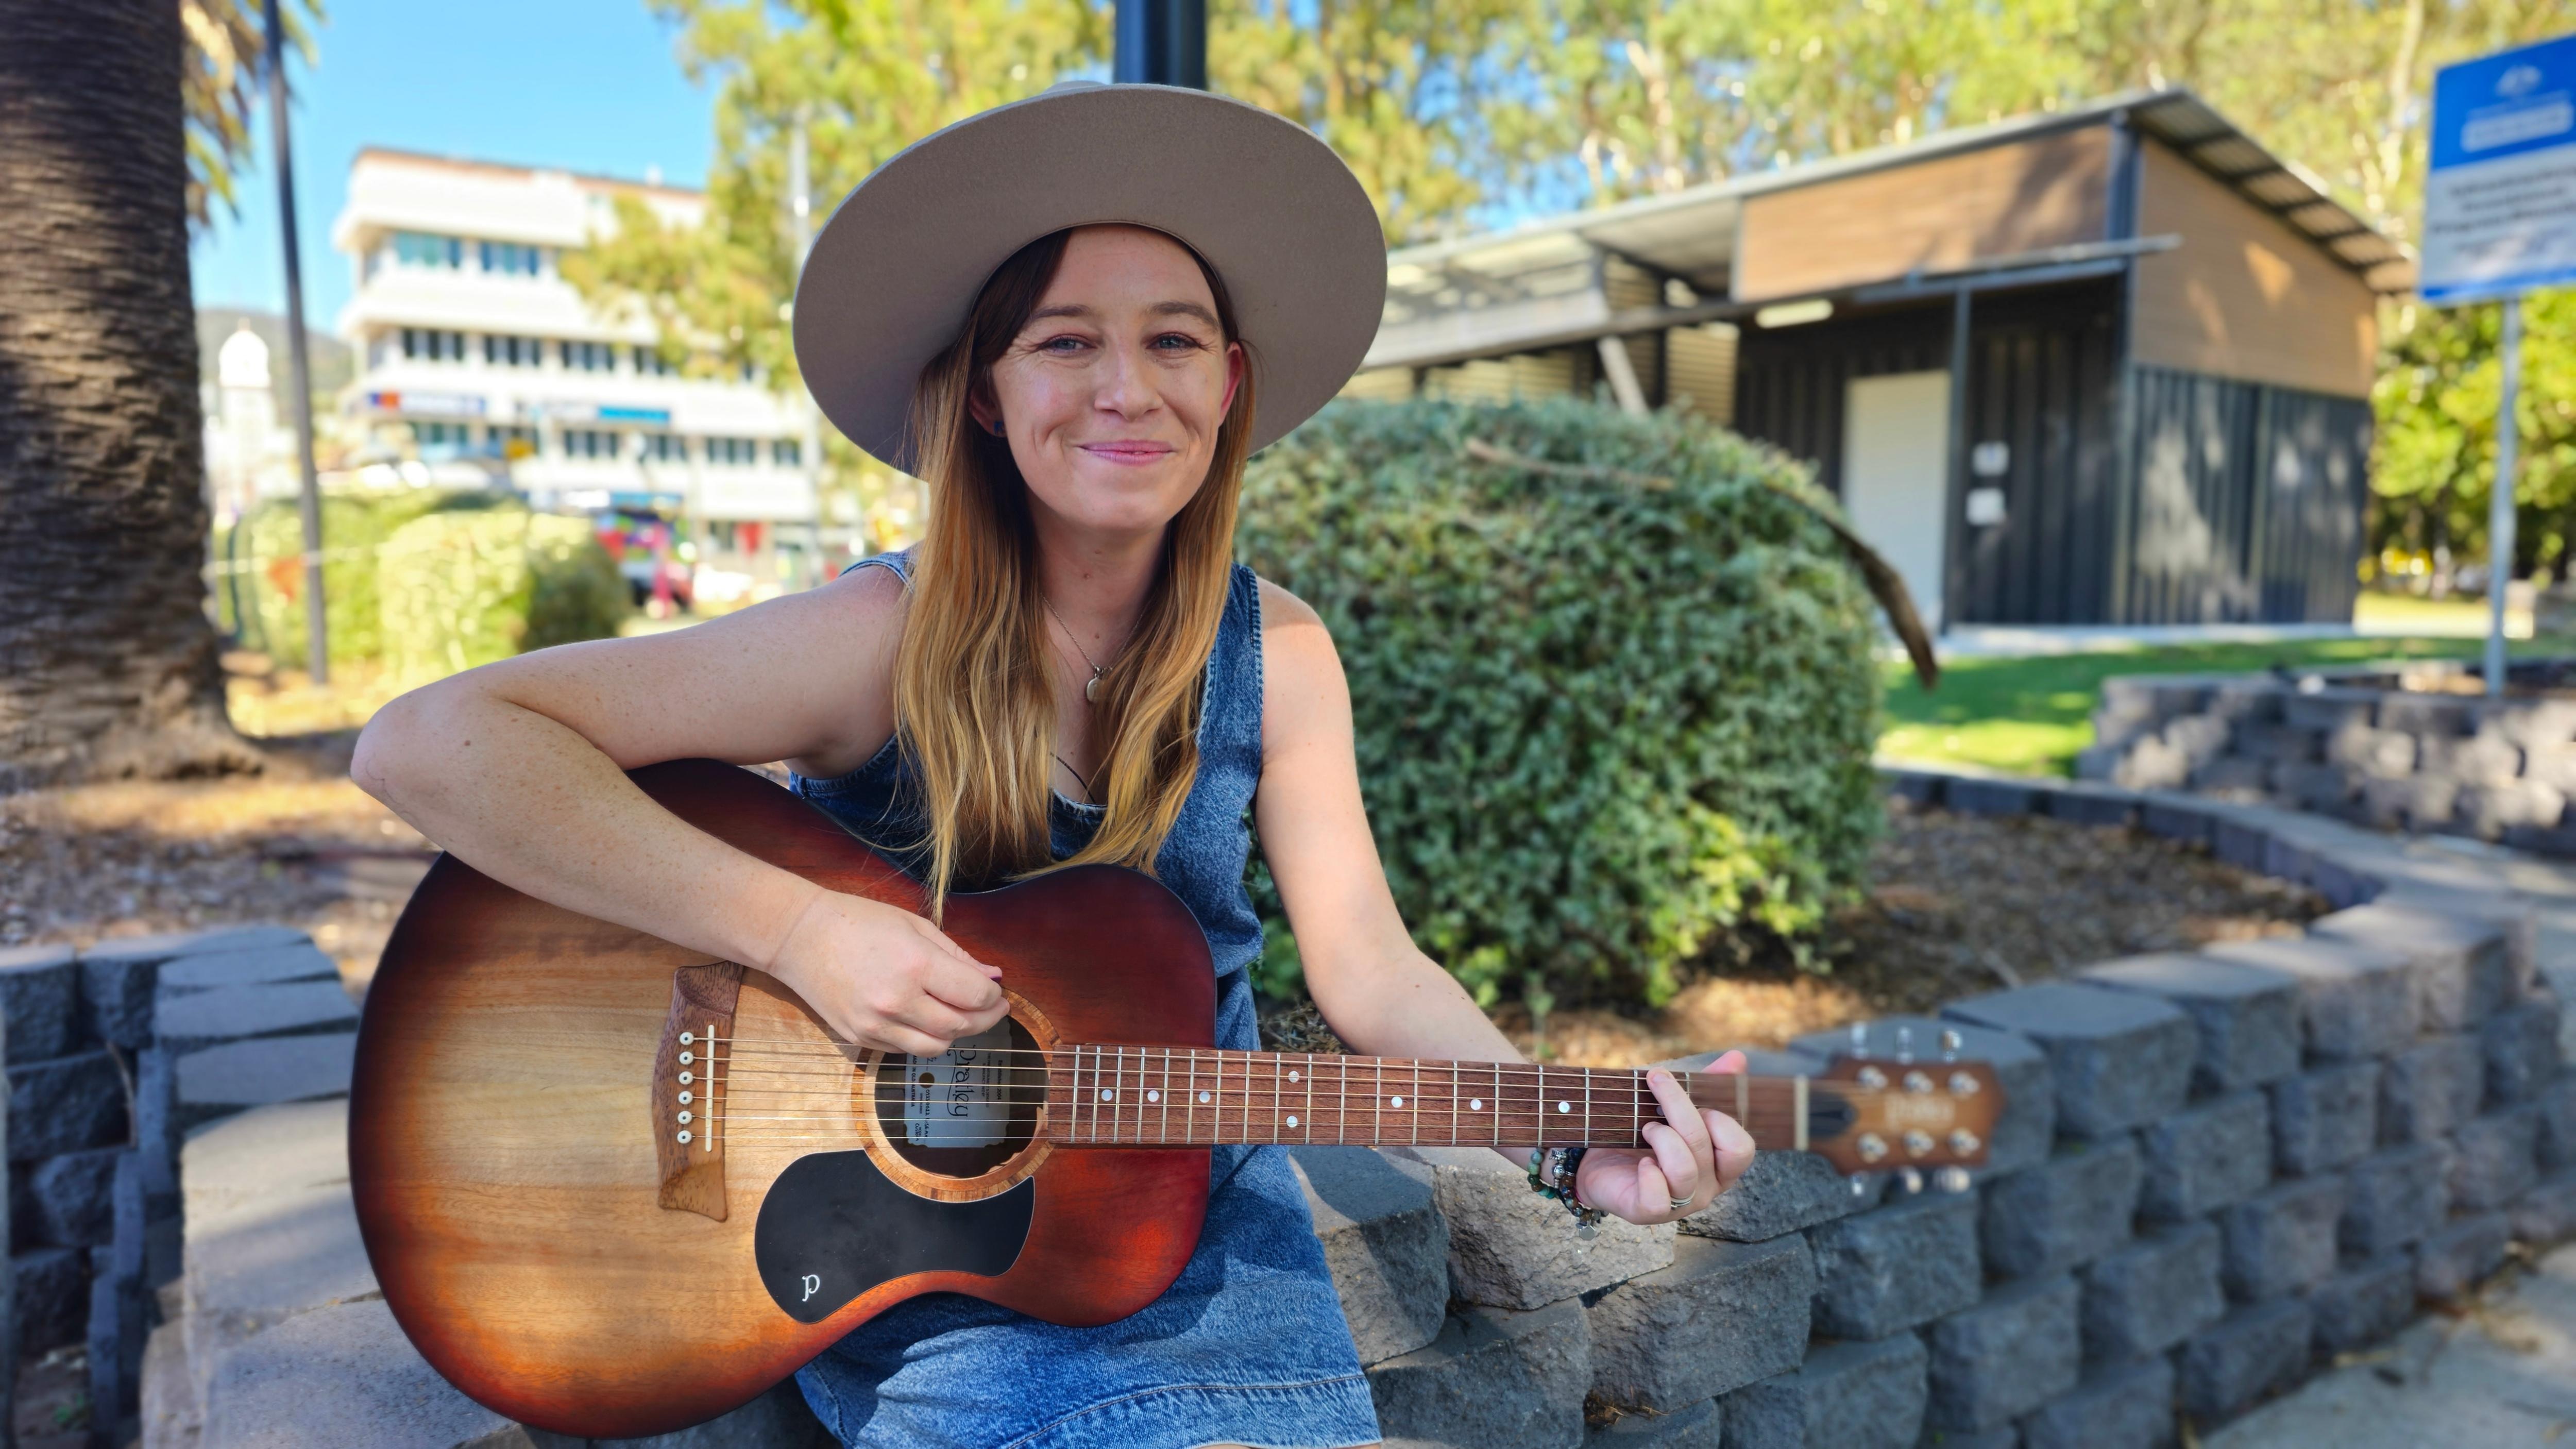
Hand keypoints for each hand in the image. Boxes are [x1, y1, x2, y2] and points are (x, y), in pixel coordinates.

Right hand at [764, 889, 1007, 1055]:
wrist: (798, 937)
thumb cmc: (859, 922)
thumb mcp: (915, 926)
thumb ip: (957, 956)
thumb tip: (993, 977)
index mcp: (915, 966)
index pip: (974, 996)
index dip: (993, 998)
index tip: (997, 994)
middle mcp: (897, 1001)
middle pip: (960, 1026)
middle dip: (984, 1019)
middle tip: (991, 1009)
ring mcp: (876, 1025)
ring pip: (935, 1047)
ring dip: (954, 1033)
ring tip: (959, 1015)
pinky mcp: (860, 1039)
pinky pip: (905, 1049)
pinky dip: (922, 1037)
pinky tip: (924, 1018)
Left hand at [1574, 1050, 1756, 1225]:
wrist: (1597, 1162)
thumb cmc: (1641, 1132)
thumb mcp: (1673, 1105)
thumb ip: (1708, 1085)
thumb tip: (1738, 1058)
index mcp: (1719, 1164)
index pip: (1741, 1148)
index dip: (1721, 1119)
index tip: (1695, 1099)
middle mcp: (1706, 1188)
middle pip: (1705, 1145)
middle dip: (1677, 1105)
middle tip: (1655, 1080)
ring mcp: (1680, 1204)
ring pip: (1683, 1169)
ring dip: (1661, 1137)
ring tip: (1644, 1127)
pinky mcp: (1649, 1212)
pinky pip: (1658, 1198)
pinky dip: (1648, 1174)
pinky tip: (1641, 1163)